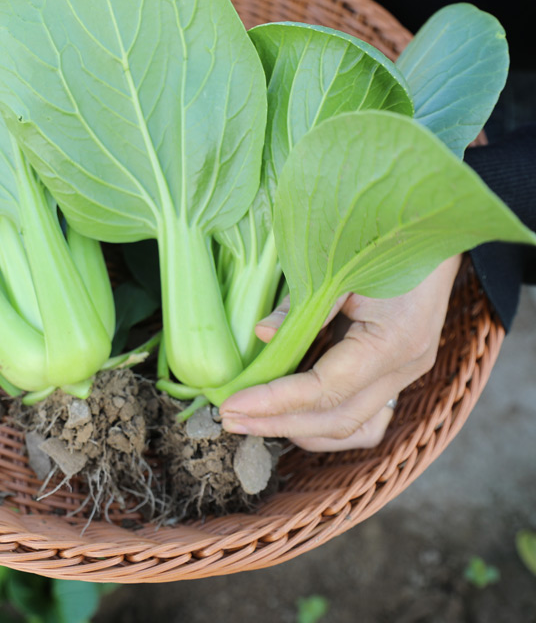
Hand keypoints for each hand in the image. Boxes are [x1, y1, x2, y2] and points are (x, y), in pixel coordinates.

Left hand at [219, 255, 462, 450]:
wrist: (430, 229)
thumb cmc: (380, 239)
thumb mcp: (337, 265)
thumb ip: (300, 305)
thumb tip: (259, 335)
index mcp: (393, 340)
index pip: (325, 389)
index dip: (274, 401)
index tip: (231, 405)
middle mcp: (405, 367)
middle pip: (336, 420)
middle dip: (277, 424)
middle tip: (229, 419)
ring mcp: (406, 373)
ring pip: (351, 428)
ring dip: (298, 429)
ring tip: (252, 421)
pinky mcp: (398, 372)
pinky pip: (364, 417)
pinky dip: (324, 422)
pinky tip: (290, 415)